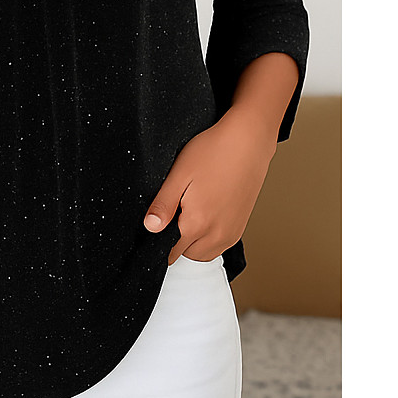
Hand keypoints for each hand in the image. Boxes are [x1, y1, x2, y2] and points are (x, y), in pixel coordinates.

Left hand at [142, 105, 277, 264]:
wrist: (248, 141)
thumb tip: (150, 227)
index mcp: (197, 224)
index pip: (170, 252)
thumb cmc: (215, 151)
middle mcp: (217, 234)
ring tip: (187, 214)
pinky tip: (204, 214)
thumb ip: (163, 205)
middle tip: (170, 215)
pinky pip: (219, 245)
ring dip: (192, 244)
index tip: (156, 228)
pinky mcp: (240, 226)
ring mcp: (231, 232)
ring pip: (204, 253)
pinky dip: (208, 239)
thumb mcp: (179, 174)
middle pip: (187, 255)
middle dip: (174, 243)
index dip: (158, 243)